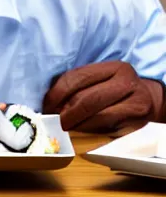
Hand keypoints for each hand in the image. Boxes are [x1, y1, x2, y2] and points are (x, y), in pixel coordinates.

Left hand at [42, 61, 164, 133]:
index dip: (58, 92)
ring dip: (76, 123)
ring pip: (97, 115)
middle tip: (52, 118)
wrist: (149, 99)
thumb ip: (80, 83)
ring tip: (63, 125)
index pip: (78, 77)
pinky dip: (89, 129)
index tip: (47, 104)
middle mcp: (125, 82)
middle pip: (87, 98)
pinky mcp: (136, 121)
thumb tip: (52, 100)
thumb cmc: (115, 87)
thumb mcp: (101, 77)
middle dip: (65, 111)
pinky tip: (79, 129)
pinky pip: (107, 126)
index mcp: (113, 67)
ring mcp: (134, 102)